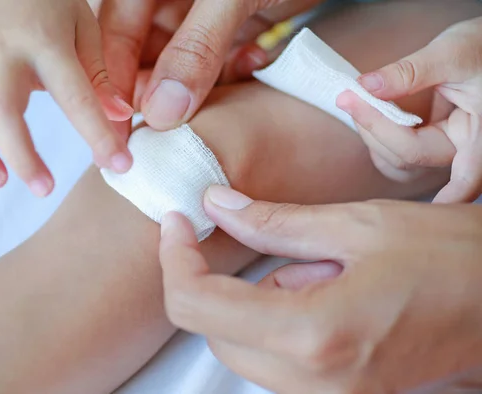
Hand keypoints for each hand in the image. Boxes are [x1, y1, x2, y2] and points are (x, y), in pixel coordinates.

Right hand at [0, 0, 133, 196]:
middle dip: (23, 155)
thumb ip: (98, 73)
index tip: (120, 165)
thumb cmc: (52, 1)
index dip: (98, 135)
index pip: (75, 97)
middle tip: (44, 189)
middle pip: (3, 110)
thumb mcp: (84, 27)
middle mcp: (4, 53)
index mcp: (47, 44)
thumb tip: (120, 115)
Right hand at [99, 0, 322, 130]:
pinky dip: (232, 69)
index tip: (122, 130)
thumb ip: (196, 48)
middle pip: (143, 56)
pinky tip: (253, 56)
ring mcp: (199, 13)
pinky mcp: (231, 25)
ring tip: (231, 74)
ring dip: (203, 85)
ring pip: (181, 67)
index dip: (114, 82)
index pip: (115, 35)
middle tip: (175, 125)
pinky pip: (216, 63)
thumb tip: (160, 112)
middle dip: (161, 92)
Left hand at [159, 185, 481, 392]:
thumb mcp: (356, 225)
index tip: (177, 224)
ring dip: (250, 301)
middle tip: (238, 232)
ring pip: (242, 348)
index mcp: (315, 334)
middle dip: (210, 279)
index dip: (176, 259)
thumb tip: (214, 205)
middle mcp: (315, 382)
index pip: (199, 306)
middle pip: (215, 331)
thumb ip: (274, 222)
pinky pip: (276, 360)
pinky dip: (277, 320)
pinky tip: (320, 290)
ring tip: (310, 266)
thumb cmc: (448, 258)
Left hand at [336, 17, 481, 202]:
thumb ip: (411, 72)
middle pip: (411, 158)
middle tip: (352, 96)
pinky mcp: (431, 143)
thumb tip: (366, 87)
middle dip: (375, 128)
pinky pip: (398, 154)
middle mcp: (466, 150)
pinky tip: (371, 113)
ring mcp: (446, 148)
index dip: (442, 202)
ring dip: (373, 135)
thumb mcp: (452, 52)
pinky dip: (379, 137)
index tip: (404, 212)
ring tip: (361, 101)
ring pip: (400, 161)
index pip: (463, 179)